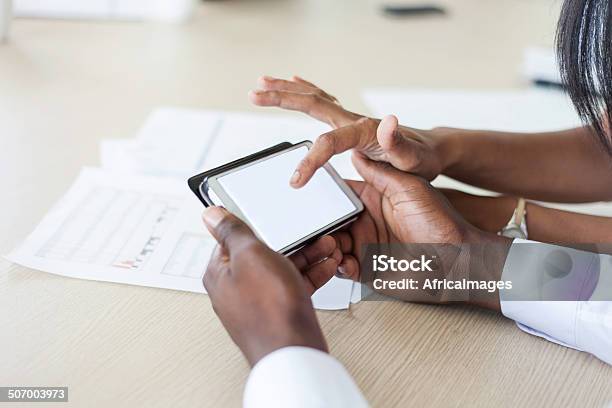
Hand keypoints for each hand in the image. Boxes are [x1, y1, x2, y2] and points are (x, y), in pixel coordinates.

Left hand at [202, 207, 340, 365]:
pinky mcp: (278, 311)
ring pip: (282, 268)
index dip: (255, 224)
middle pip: (263, 252)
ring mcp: (258, 301)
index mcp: (220, 273)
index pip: (232, 238)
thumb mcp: (250, 255)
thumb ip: (232, 231)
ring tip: (325, 245)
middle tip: (308, 230)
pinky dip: (310, 274)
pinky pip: (293, 285)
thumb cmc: (268, 310)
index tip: (271, 215)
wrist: (293, 351)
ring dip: (305, 255)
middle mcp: (236, 288)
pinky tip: (326, 266)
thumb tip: (211, 214)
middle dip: (290, 240)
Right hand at [249, 75, 452, 184]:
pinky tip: (295, 83)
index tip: (295, 182)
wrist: (432, 150)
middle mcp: (354, 120)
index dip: (310, 161)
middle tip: (254, 93)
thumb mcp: (415, 160)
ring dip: (287, 90)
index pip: (329, 142)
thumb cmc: (422, 160)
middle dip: (282, 98)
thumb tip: (387, 121)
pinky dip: (306, 91)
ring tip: (262, 83)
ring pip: (314, 99)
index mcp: (365, 132)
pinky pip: (323, 102)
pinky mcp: (350, 123)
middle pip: (312, 103)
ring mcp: (351, 119)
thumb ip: (399, 144)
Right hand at [333, 153, 510, 308]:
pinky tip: (342, 263)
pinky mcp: (367, 268)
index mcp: (373, 198)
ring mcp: (365, 245)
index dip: (324, 197)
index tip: (311, 198)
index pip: (340, 195)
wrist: (456, 259)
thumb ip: (381, 173)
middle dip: (321, 226)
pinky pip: (342, 268)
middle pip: (331, 222)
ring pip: (332, 245)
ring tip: (331, 247)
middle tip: (317, 229)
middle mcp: (366, 222)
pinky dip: (337, 267)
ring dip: (326, 247)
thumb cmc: (442, 223)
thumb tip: (357, 153)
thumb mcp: (410, 188)